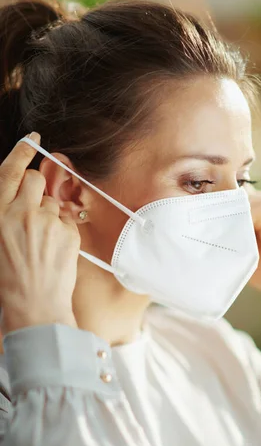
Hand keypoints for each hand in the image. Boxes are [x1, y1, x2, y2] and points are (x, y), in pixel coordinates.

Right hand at [0, 134, 79, 334]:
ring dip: (49, 214)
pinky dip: (62, 229)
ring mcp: (47, 222)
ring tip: (42, 242)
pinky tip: (54, 249)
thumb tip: (21, 199)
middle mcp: (21, 213)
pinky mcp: (68, 233)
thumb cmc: (9, 280)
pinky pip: (67, 219)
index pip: (9, 171)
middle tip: (32, 210)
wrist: (34, 306)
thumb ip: (7, 214)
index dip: (22, 151)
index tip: (32, 139)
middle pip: (35, 180)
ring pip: (53, 202)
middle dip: (35, 188)